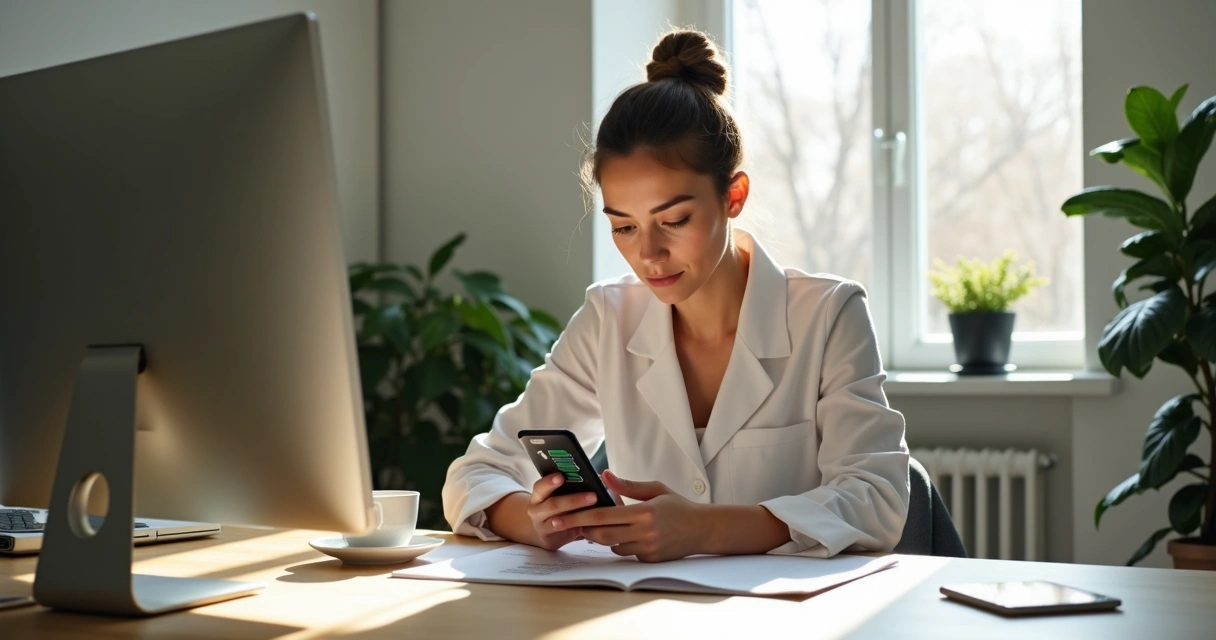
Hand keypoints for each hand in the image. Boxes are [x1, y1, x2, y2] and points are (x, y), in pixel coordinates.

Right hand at [524, 472, 599, 550]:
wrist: (544, 532)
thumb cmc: (556, 509)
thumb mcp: (558, 496)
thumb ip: (572, 487)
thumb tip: (597, 478)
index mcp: (538, 495)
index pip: (540, 487)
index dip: (549, 482)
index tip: (561, 476)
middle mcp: (536, 510)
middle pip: (553, 504)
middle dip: (574, 500)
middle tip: (593, 496)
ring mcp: (541, 526)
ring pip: (558, 521)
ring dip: (577, 517)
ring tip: (594, 511)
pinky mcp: (548, 540)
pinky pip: (563, 534)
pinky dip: (576, 529)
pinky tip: (588, 526)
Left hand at [554, 470, 706, 561]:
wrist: (702, 529)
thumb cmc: (678, 506)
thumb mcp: (655, 489)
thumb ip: (627, 486)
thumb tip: (604, 475)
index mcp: (644, 512)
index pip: (604, 515)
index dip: (581, 516)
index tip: (563, 515)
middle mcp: (645, 533)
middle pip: (602, 535)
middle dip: (583, 530)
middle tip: (569, 524)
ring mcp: (647, 548)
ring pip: (612, 546)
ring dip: (601, 537)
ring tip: (593, 527)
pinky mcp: (649, 559)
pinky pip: (625, 552)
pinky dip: (619, 544)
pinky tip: (619, 534)